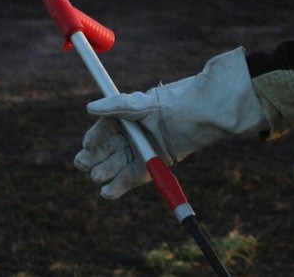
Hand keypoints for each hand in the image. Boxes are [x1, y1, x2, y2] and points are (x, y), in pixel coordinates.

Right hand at [74, 46, 264, 198]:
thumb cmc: (174, 103)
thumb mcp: (143, 104)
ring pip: (115, 166)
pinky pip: (131, 178)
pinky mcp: (152, 164)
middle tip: (89, 163)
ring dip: (105, 173)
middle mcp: (131, 135)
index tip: (88, 145)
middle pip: (105, 151)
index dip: (93, 140)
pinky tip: (107, 191)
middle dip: (94, 160)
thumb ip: (117, 106)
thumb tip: (90, 108)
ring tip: (98, 176)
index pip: (101, 131)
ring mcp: (141, 151)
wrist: (205, 114)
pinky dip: (119, 186)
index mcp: (125, 117)